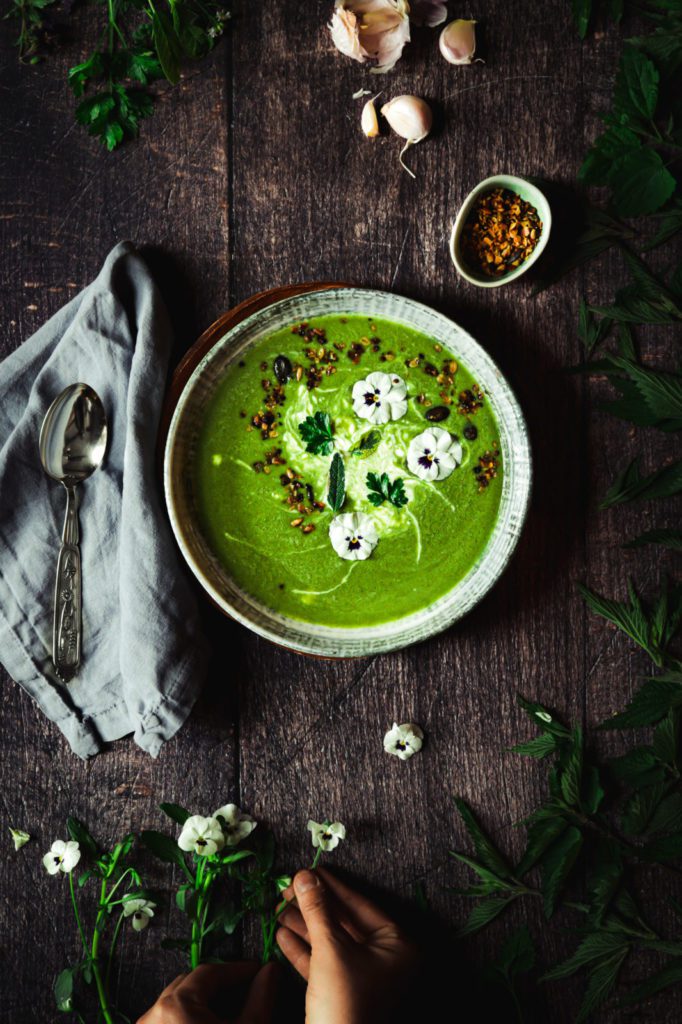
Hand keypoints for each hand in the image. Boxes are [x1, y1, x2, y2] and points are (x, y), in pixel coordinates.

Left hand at [137, 961, 277, 1023]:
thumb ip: (261, 997)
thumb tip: (270, 970)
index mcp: (175, 1005)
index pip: (211, 972)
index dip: (239, 970)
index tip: (259, 971)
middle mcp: (153, 1015)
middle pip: (192, 984)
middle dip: (221, 985)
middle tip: (248, 990)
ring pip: (179, 1003)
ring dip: (206, 1003)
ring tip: (232, 1011)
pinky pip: (169, 1021)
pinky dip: (190, 1019)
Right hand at [276, 868, 418, 1023]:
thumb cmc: (346, 1004)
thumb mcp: (330, 950)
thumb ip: (317, 909)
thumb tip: (304, 876)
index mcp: (397, 945)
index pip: (360, 903)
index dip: (330, 885)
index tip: (307, 870)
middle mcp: (387, 960)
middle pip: (344, 922)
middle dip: (313, 907)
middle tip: (286, 890)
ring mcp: (367, 979)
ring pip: (332, 943)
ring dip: (304, 927)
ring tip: (278, 910)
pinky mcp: (347, 995)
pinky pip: (325, 965)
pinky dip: (304, 951)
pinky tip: (282, 936)